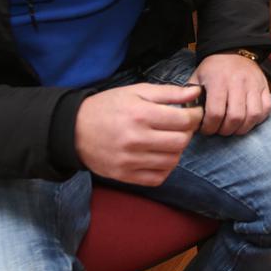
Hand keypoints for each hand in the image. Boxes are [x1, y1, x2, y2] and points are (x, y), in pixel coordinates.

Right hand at [75, 82, 201, 185]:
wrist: (74, 130)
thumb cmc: (108, 107)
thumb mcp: (136, 92)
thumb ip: (168, 93)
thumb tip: (196, 93)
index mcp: (140, 114)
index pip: (183, 120)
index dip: (195, 116)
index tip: (193, 113)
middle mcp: (136, 139)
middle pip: (180, 142)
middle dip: (187, 133)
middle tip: (182, 127)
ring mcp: (129, 160)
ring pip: (172, 161)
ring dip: (177, 151)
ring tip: (170, 140)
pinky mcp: (124, 176)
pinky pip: (157, 178)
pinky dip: (165, 168)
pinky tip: (160, 156)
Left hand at [193, 52, 270, 135]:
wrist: (232, 50)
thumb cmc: (213, 68)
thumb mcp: (196, 78)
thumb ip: (191, 97)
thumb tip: (191, 117)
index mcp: (218, 81)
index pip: (215, 113)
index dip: (210, 127)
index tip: (206, 129)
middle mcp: (238, 82)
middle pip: (235, 117)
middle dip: (226, 130)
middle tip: (219, 130)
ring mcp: (254, 84)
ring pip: (253, 115)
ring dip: (242, 128)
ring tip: (233, 128)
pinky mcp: (264, 87)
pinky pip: (266, 109)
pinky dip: (258, 119)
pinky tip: (247, 120)